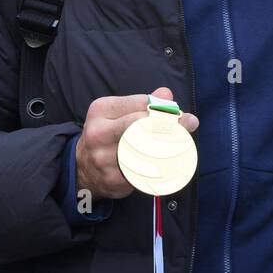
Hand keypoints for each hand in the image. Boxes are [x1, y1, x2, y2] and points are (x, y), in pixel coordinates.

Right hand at [76, 87, 199, 199]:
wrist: (82, 168)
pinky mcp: (113, 178)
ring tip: (184, 144)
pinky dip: (161, 167)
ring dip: (170, 146)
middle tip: (189, 124)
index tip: (182, 113)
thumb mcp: (119, 113)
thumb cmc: (108, 134)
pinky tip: (172, 163)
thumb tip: (166, 94)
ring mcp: (104, 158)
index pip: (140, 103)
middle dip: (169, 124)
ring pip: (146, 150)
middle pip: (142, 125)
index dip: (164, 108)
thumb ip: (143, 103)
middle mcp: (99, 133)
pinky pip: (145, 171)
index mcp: (101, 110)